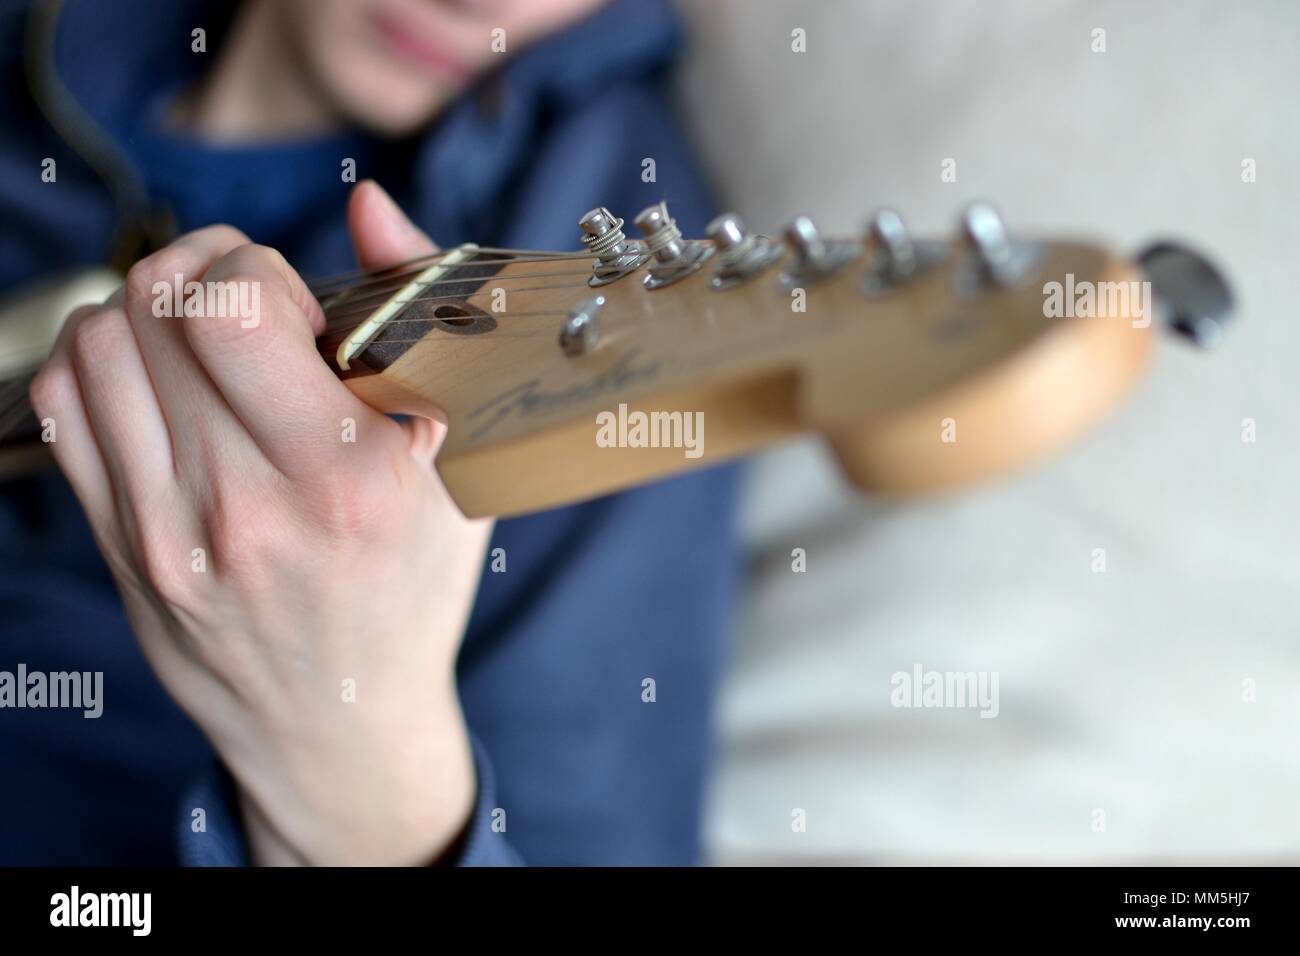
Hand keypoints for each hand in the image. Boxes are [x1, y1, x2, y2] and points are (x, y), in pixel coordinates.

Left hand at [30, 181, 490, 864]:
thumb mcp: (460, 466)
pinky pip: (63, 407)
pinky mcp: (120, 552)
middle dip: (197, 264)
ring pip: (95, 345)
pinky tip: (155, 380)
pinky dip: (98, 362)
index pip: (230, 306)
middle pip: (152, 307)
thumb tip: (369, 204)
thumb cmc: (413, 587)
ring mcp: (167, 535)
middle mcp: (244, 507)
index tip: (293, 299)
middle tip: (240, 294)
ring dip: (145, 309)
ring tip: (200, 336)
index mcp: (347, 480)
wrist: (342, 722)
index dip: (251, 261)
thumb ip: (421, 321)